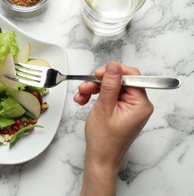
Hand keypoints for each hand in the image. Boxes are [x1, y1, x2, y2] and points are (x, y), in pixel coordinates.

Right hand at [74, 61, 153, 195]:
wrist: (100, 157)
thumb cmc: (104, 140)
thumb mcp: (104, 108)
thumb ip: (109, 85)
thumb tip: (113, 66)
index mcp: (141, 104)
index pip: (131, 76)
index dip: (113, 72)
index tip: (98, 74)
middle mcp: (138, 104)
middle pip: (119, 80)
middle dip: (99, 82)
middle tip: (85, 87)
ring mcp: (130, 107)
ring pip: (111, 87)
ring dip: (94, 89)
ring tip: (81, 96)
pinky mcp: (121, 109)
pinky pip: (109, 95)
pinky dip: (96, 95)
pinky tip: (84, 100)